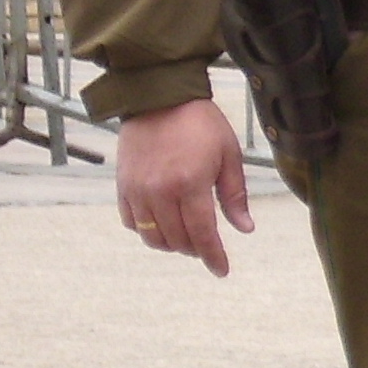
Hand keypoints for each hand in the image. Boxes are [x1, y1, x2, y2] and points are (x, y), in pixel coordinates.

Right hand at [115, 99, 252, 276]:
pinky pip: (131, 222)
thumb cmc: (200, 124)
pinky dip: (146, 230)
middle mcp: (160, 191)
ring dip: (171, 244)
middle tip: (208, 247)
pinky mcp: (122, 185)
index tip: (221, 270)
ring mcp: (137, 190)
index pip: (202, 234)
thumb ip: (235, 195)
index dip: (213, 257)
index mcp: (190, 184)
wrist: (159, 97)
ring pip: (151, 236)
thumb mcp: (228, 155)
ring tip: (186, 237)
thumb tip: (245, 229)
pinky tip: (161, 223)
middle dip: (195, 250)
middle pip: (177, 240)